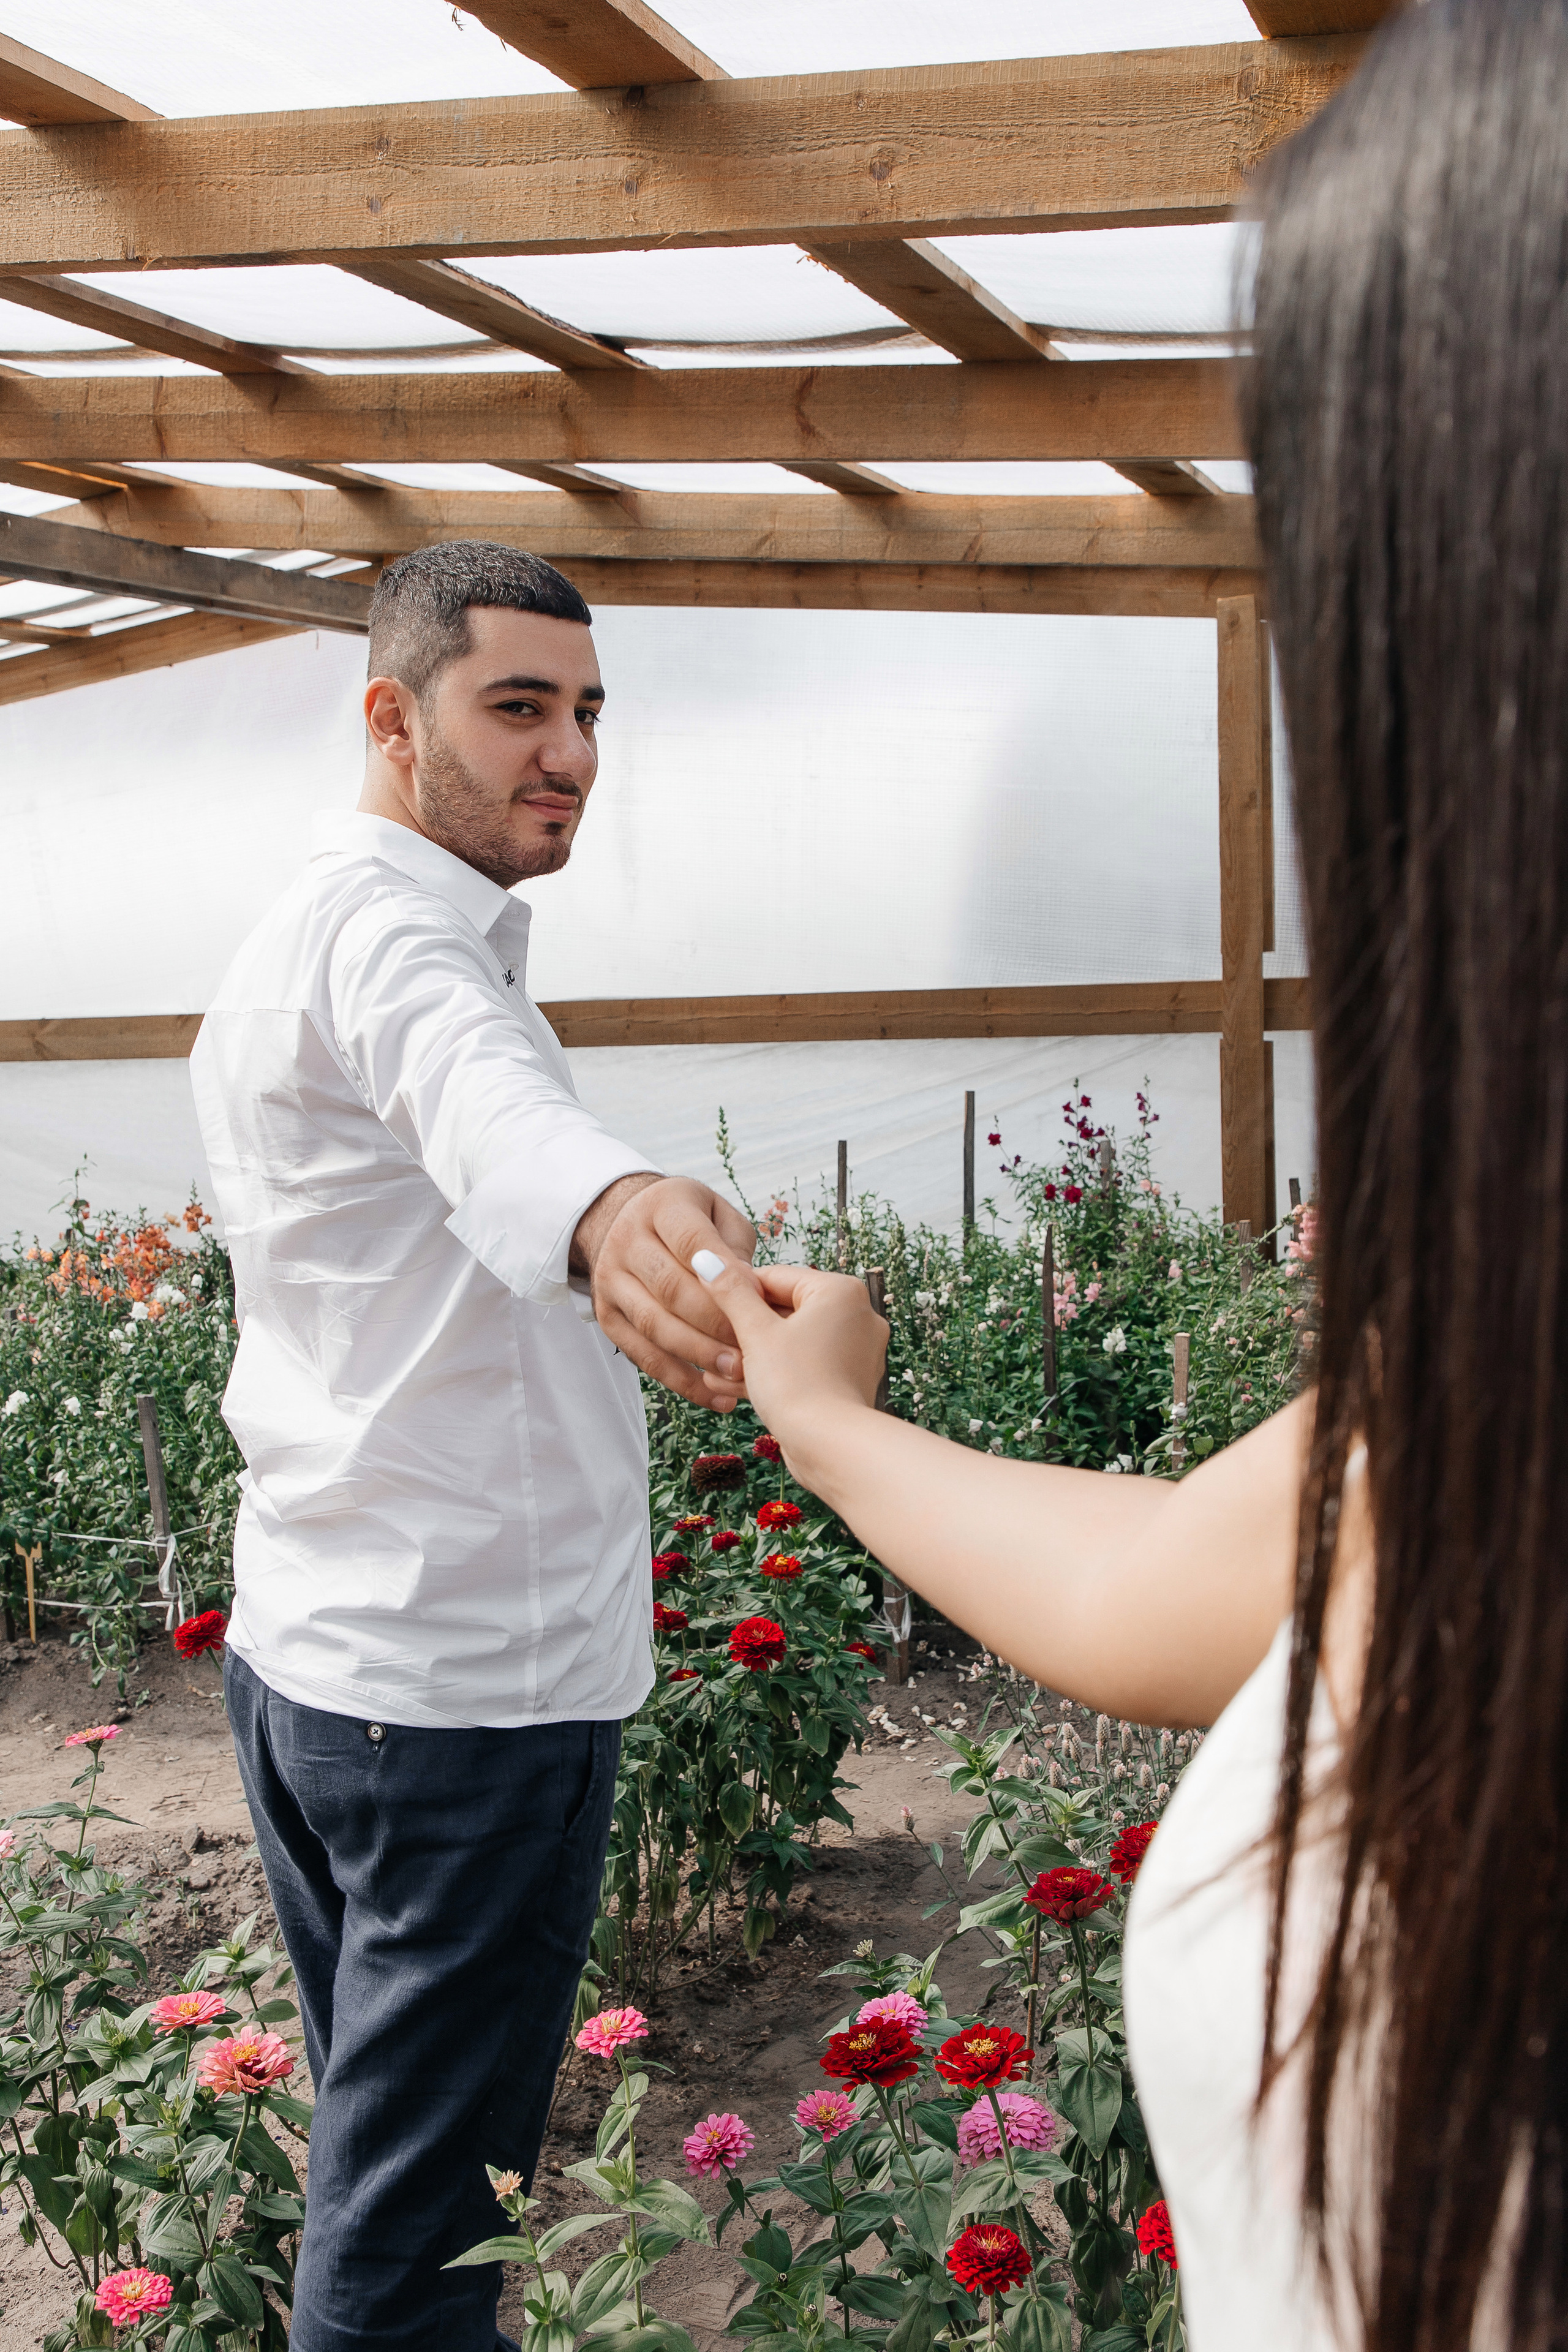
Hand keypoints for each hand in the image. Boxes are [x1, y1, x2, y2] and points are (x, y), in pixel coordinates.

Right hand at [573, 1176, 756, 1407]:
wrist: (627, 1222)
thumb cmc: (691, 1223)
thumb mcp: (718, 1215)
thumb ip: (734, 1248)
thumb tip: (750, 1291)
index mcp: (661, 1206)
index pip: (691, 1241)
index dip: (724, 1274)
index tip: (758, 1299)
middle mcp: (626, 1241)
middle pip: (670, 1288)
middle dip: (714, 1321)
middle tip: (753, 1345)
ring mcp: (610, 1280)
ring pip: (654, 1325)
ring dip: (699, 1354)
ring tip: (738, 1373)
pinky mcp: (607, 1317)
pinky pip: (644, 1356)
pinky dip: (681, 1381)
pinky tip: (716, 1396)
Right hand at [688, 1257, 887, 1474]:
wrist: (831, 1448)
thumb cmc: (798, 1386)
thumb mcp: (755, 1332)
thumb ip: (730, 1293)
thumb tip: (707, 1257)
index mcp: (841, 1291)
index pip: (775, 1277)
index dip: (736, 1293)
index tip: (708, 1305)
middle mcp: (857, 1315)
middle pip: (783, 1310)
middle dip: (744, 1332)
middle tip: (715, 1346)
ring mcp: (856, 1350)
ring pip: (791, 1341)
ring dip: (754, 1356)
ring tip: (721, 1373)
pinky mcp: (848, 1380)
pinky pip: (805, 1365)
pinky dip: (777, 1374)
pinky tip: (741, 1388)